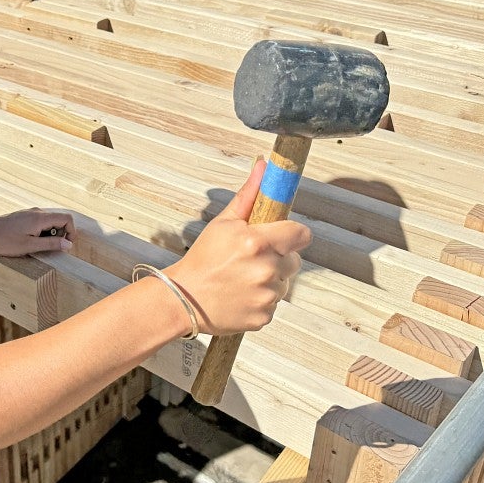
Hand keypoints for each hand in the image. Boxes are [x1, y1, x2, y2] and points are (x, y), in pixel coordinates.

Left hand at [0, 208, 76, 256]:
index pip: (67, 218)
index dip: (71, 232)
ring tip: (37, 244)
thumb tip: (68, 245)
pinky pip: (41, 222)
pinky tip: (30, 240)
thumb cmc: (5, 241)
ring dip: (50, 234)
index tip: (65, 245)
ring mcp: (31, 213)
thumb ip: (51, 244)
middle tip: (49, 247)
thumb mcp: (30, 246)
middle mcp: (38, 212)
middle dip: (61, 234)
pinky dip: (42, 231)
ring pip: (51, 221)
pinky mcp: (26, 216)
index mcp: (40, 218)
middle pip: (60, 219)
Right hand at [166, 159, 311, 334]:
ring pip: (284, 283)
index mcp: (258, 242)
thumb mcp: (223, 223)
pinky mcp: (264, 317)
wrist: (182, 299)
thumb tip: (264, 166)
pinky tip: (240, 296)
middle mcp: (266, 270)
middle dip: (278, 258)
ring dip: (269, 280)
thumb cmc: (201, 259)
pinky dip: (260, 301)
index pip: (301, 234)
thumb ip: (249, 195)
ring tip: (241, 279)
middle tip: (251, 260)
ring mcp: (266, 296)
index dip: (292, 234)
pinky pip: (273, 304)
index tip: (282, 236)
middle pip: (294, 260)